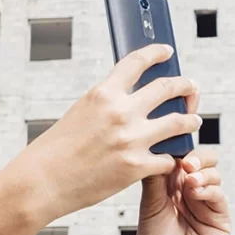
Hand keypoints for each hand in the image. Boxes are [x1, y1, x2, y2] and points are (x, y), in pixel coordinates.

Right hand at [21, 43, 202, 222]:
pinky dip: (171, 158)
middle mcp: (121, 112)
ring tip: (193, 121)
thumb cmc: (54, 151)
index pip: (138, 61)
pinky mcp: (137, 167)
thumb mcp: (79, 113)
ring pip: (179, 122)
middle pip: (167, 88)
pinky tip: (171, 158)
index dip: (156, 53)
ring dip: (190, 120)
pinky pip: (168, 158)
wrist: (41, 182)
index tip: (167, 52)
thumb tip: (131, 98)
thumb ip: (107, 104)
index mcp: (102, 94)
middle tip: (191, 87)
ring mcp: (132, 140)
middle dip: (185, 86)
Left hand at [124, 147, 230, 234]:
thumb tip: (158, 148)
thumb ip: (157, 178)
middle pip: (199, 161)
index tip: (176, 134)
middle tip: (186, 161)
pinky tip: (197, 191)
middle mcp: (188, 193)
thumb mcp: (150, 207)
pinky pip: (219, 196)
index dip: (179, 145)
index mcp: (168, 187)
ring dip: (202, 174)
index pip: (178, 158)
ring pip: (212, 175)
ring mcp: (205, 206)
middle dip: (195, 156)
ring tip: (189, 181)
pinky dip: (210, 189)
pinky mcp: (219, 220)